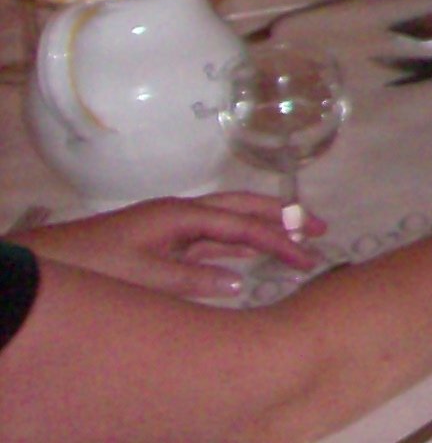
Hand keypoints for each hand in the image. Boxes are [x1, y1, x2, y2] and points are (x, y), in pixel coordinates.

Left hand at [21, 191, 322, 297]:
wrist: (53, 260)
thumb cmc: (96, 264)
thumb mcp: (145, 275)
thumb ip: (194, 279)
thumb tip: (241, 281)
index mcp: (183, 215)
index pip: (243, 225)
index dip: (279, 239)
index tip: (310, 253)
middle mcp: (184, 214)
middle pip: (244, 208)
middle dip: (284, 216)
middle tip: (321, 227)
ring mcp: (174, 227)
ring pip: (231, 222)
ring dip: (264, 228)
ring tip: (298, 237)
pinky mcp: (165, 243)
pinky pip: (213, 239)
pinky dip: (238, 244)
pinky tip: (251, 255)